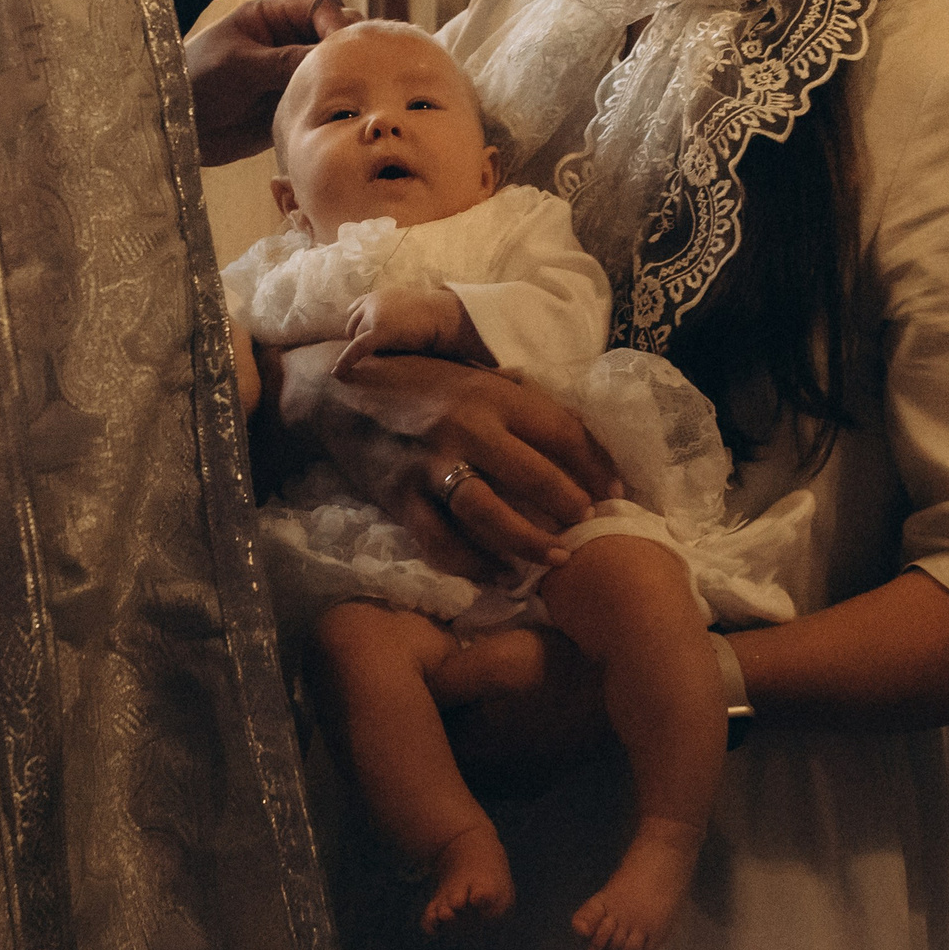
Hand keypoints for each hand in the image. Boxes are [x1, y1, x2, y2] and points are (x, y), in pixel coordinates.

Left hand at [184, 0, 356, 165]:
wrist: (175, 129)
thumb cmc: (195, 83)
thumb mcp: (239, 65)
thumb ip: (285, 59)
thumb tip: (333, 54)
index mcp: (270, 16)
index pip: (319, 5)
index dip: (336, 22)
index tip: (344, 44)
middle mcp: (287, 41)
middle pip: (334, 35)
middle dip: (348, 47)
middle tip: (356, 68)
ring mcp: (293, 72)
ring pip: (334, 67)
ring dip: (346, 76)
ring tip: (358, 91)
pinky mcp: (295, 102)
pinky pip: (326, 98)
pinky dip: (339, 103)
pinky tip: (347, 112)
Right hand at [271, 340, 618, 571]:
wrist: (331, 391)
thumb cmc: (406, 380)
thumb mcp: (463, 373)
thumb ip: (507, 398)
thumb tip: (563, 430)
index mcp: (488, 392)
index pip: (562, 430)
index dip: (597, 464)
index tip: (617, 490)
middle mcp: (465, 426)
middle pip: (537, 476)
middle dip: (573, 508)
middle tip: (594, 528)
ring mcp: (431, 464)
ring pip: (492, 514)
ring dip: (530, 543)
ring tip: (557, 559)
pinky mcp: (400, 496)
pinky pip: (443, 542)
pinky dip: (474, 564)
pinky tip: (499, 576)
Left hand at [332, 288, 488, 377]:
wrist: (445, 315)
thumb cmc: (434, 314)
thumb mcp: (409, 305)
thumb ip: (394, 311)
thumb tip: (394, 326)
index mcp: (378, 295)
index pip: (355, 309)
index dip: (357, 324)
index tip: (357, 335)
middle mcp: (372, 302)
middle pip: (352, 326)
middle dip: (360, 339)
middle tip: (380, 351)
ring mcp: (374, 315)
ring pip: (358, 339)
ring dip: (369, 349)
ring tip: (391, 352)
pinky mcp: (379, 331)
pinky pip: (356, 348)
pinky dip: (345, 361)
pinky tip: (337, 373)